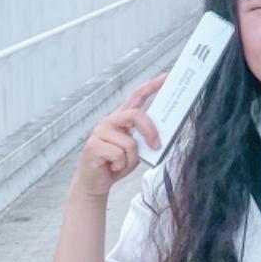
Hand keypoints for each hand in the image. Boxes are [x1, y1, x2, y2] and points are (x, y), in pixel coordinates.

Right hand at [72, 74, 167, 197]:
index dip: (152, 85)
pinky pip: (119, 155)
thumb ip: (143, 139)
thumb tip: (159, 138)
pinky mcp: (93, 146)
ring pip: (130, 143)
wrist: (94, 183)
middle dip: (150, 131)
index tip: (167, 77)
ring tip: (120, 165)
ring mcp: (100, 132)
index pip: (136, 96)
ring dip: (130, 160)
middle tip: (156, 146)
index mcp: (121, 118)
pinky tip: (111, 168)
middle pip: (136, 115)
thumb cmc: (116, 164)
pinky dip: (120, 167)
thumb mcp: (135, 150)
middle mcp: (110, 121)